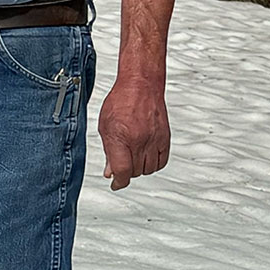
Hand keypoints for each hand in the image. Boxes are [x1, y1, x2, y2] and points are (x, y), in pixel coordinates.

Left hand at [98, 73, 169, 189]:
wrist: (141, 86)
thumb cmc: (121, 101)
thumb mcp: (105, 126)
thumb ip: (108, 150)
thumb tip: (110, 171)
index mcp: (120, 137)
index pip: (122, 171)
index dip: (118, 182)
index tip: (116, 184)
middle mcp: (139, 140)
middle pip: (135, 172)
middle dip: (126, 172)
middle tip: (122, 164)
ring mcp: (153, 140)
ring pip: (148, 169)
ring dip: (140, 168)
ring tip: (133, 158)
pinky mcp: (165, 138)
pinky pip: (162, 162)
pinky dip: (154, 164)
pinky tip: (147, 158)